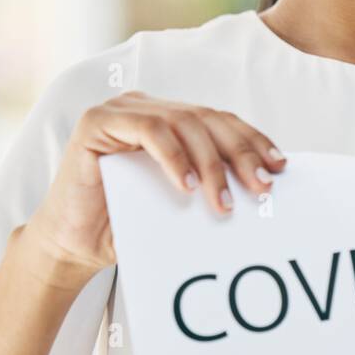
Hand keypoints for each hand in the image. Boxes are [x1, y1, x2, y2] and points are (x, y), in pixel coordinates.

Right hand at [24, 91, 285, 277]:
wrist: (74, 247)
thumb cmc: (128, 223)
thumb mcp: (181, 202)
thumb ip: (212, 185)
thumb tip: (267, 186)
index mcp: (170, 118)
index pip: (221, 121)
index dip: (252, 140)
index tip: (279, 167)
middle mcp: (147, 107)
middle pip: (208, 119)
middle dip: (240, 153)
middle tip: (261, 188)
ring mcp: (122, 110)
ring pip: (183, 122)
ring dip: (210, 163)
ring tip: (223, 202)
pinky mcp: (97, 122)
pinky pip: (148, 130)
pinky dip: (173, 157)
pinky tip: (188, 186)